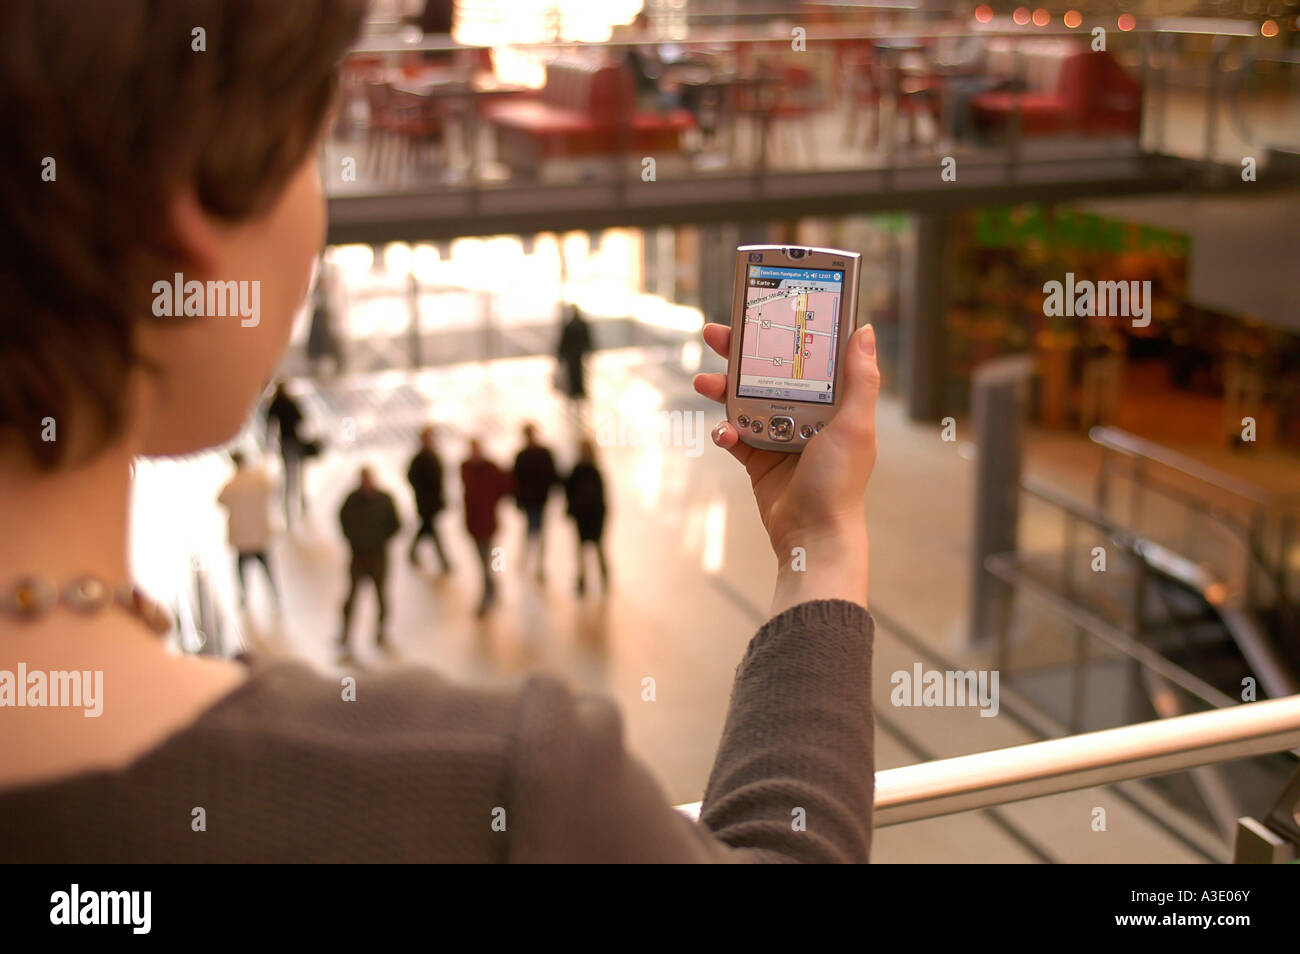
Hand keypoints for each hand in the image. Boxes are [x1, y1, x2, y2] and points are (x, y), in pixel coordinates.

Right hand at [693, 322, 880, 612]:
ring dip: (722, 389)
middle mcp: (805, 415)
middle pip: (767, 373)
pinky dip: (726, 433)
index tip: (762, 310)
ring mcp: (779, 437)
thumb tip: (864, 330)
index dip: (785, 332)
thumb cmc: (839, 482)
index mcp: (831, 403)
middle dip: (739, 353)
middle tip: (714, 334)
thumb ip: (860, 378)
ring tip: (703, 383)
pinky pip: (734, 436)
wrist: (812, 534)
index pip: (806, 356)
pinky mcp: (757, 460)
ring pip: (744, 401)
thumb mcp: (855, 425)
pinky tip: (724, 435)